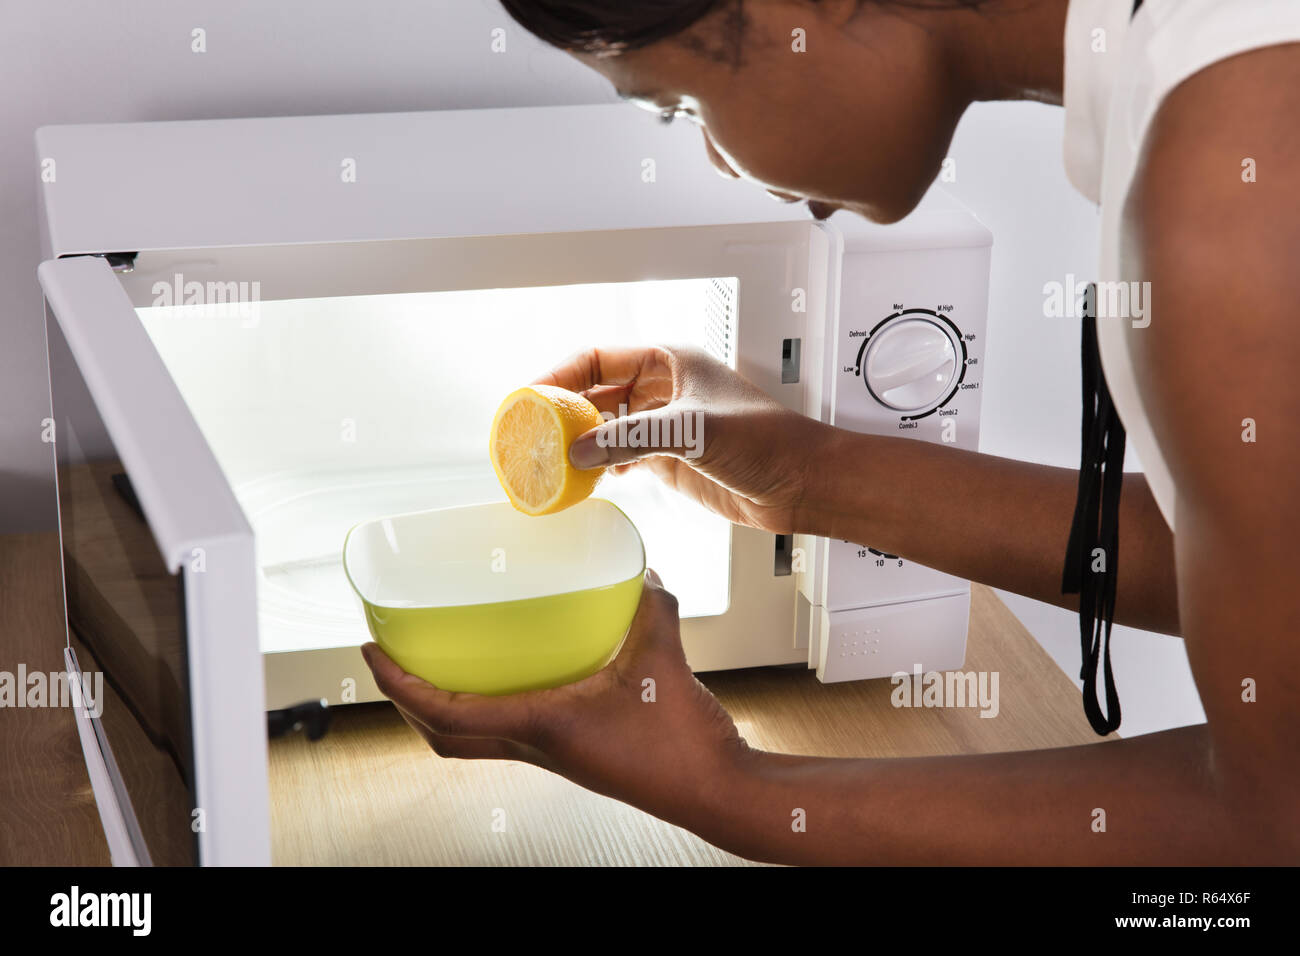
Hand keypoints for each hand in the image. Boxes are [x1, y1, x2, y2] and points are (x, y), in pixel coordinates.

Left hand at [360, 570, 754, 828]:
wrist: (714, 789)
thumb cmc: (684, 745)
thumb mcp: (663, 656)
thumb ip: (649, 605)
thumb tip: (639, 572)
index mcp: (540, 727)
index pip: (443, 713)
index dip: (398, 684)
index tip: (371, 651)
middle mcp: (534, 747)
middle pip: (442, 736)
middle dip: (405, 698)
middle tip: (391, 657)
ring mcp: (550, 756)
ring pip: (470, 739)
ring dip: (440, 708)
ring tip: (434, 664)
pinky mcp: (570, 755)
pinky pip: (507, 733)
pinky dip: (486, 707)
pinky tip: (509, 673)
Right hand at [533, 344, 830, 533]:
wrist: (802, 483)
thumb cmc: (770, 441)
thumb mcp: (693, 432)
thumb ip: (631, 439)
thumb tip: (580, 451)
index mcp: (669, 361)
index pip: (598, 358)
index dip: (561, 374)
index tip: (532, 396)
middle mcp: (663, 389)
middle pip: (595, 392)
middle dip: (563, 411)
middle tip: (532, 434)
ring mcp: (664, 425)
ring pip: (605, 427)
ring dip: (578, 441)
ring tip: (549, 459)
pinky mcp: (668, 458)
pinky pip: (619, 456)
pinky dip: (598, 465)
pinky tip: (585, 478)